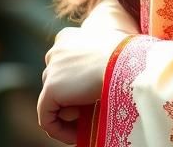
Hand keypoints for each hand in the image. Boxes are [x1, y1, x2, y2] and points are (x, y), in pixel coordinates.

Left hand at [37, 25, 128, 143]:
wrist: (122, 61)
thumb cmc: (125, 55)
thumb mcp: (107, 50)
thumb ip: (93, 59)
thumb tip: (93, 79)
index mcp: (67, 38)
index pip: (62, 67)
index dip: (72, 85)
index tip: (87, 98)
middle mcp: (55, 51)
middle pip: (56, 84)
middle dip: (69, 100)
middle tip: (87, 113)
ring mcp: (51, 70)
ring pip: (52, 101)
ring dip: (68, 113)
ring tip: (86, 119)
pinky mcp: (49, 90)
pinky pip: (47, 119)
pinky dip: (59, 130)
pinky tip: (76, 135)